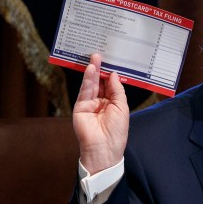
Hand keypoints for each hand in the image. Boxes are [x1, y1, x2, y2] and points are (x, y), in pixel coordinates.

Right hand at [73, 53, 129, 174]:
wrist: (104, 148)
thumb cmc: (117, 132)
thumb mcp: (122, 108)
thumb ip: (117, 90)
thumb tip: (114, 74)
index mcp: (113, 104)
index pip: (111, 85)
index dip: (111, 73)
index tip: (113, 60)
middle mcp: (101, 103)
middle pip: (101, 83)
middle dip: (101, 69)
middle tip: (102, 54)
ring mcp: (90, 104)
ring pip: (92, 84)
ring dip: (93, 71)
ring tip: (95, 58)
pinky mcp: (80, 107)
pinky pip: (85, 91)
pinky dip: (88, 80)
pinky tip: (91, 70)